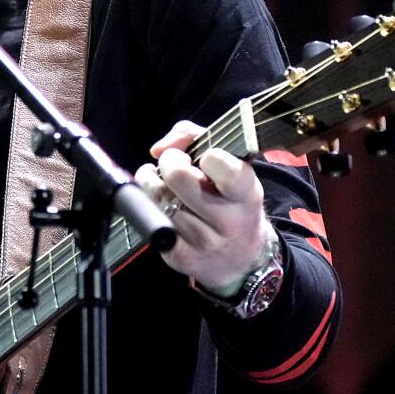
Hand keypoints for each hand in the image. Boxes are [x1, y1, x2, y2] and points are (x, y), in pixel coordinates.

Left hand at [135, 121, 274, 297]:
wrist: (240, 256)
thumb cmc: (229, 198)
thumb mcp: (227, 162)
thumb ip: (193, 137)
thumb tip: (158, 149)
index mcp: (247, 195)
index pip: (227, 171)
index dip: (210, 157)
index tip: (206, 157)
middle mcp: (228, 222)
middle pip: (178, 178)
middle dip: (169, 162)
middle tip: (174, 162)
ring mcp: (203, 242)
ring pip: (158, 197)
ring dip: (152, 182)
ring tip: (163, 180)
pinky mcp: (179, 257)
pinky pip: (149, 219)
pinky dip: (147, 205)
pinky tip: (159, 202)